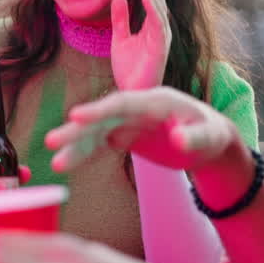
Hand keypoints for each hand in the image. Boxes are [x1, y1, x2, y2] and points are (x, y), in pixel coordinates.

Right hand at [45, 87, 239, 172]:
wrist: (207, 142)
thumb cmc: (212, 134)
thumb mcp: (210, 136)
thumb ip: (194, 137)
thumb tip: (178, 141)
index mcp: (155, 100)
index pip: (122, 102)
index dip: (98, 109)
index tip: (75, 116)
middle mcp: (135, 108)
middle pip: (101, 117)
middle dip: (76, 130)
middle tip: (52, 141)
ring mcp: (126, 121)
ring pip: (95, 133)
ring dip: (75, 146)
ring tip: (56, 162)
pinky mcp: (122, 136)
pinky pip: (98, 145)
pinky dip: (82, 154)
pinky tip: (65, 163)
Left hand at [110, 0, 169, 90]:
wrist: (131, 94)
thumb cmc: (130, 69)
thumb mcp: (120, 39)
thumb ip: (120, 19)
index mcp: (151, 26)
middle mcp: (160, 29)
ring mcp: (162, 38)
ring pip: (158, 8)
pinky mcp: (160, 48)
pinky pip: (159, 25)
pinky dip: (153, 10)